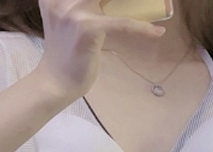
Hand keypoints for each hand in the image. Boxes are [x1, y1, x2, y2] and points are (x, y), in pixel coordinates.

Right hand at [35, 0, 165, 99]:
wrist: (55, 83)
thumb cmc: (64, 55)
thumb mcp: (67, 20)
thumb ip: (79, 5)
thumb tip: (107, 4)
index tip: (113, 3)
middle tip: (149, 1)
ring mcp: (74, 12)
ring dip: (138, 3)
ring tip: (157, 7)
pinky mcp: (87, 29)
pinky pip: (121, 23)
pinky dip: (142, 28)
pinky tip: (157, 32)